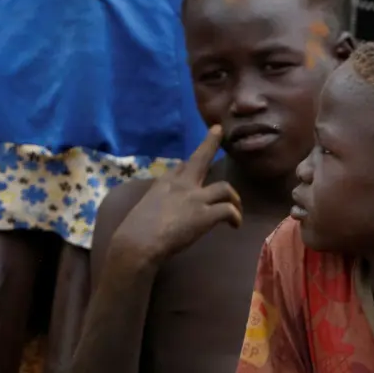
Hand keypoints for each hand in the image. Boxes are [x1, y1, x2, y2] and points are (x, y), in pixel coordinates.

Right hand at [111, 126, 242, 266]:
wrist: (138, 242)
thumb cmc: (136, 231)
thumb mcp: (146, 206)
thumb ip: (159, 200)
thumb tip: (166, 204)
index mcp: (164, 183)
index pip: (181, 166)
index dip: (190, 165)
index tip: (194, 162)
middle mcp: (181, 185)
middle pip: (200, 158)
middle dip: (210, 142)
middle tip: (218, 130)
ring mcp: (195, 198)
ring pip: (226, 188)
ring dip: (235, 199)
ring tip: (236, 212)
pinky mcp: (205, 215)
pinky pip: (229, 210)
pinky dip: (236, 217)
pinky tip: (235, 226)